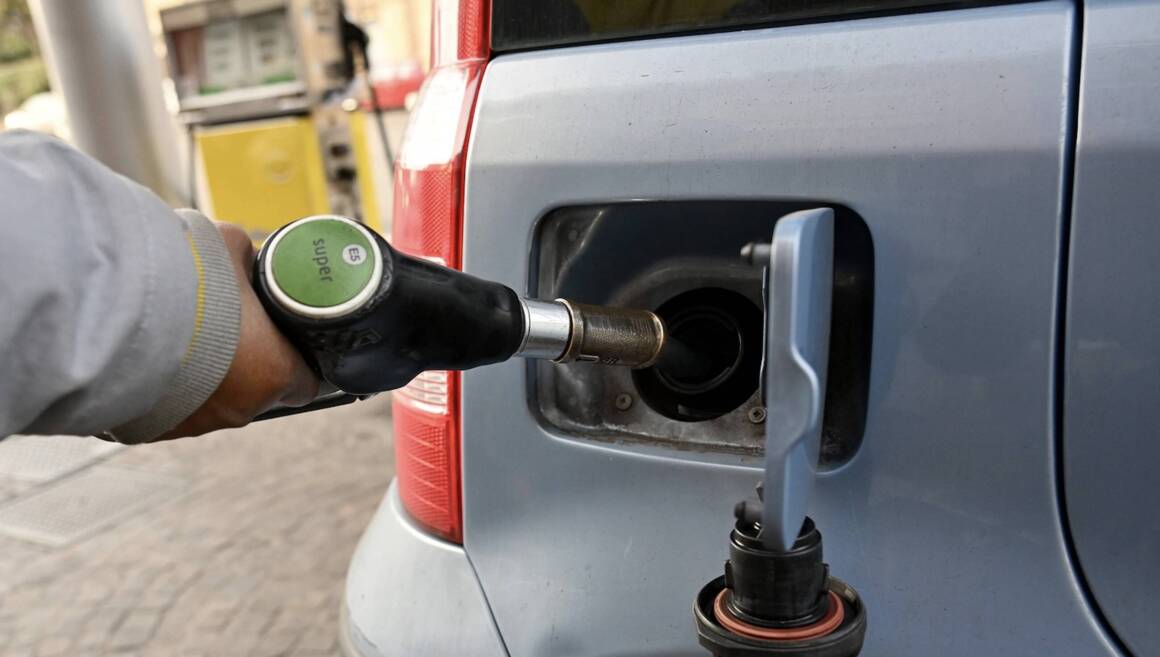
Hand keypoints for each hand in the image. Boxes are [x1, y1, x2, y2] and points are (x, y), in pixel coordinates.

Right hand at [158, 223, 319, 439]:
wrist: (110, 307)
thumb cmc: (186, 277)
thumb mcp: (229, 245)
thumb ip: (247, 258)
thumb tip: (246, 256)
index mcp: (273, 372)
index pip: (304, 383)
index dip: (295, 363)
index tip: (282, 344)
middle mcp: (240, 408)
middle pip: (256, 393)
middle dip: (244, 365)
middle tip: (223, 331)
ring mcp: (195, 424)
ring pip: (210, 403)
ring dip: (203, 377)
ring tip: (181, 340)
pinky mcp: (152, 430)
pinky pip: (169, 409)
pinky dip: (165, 388)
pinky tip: (151, 359)